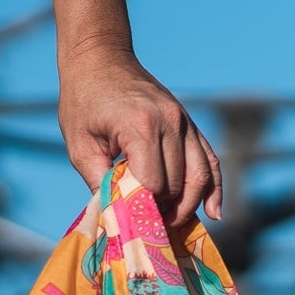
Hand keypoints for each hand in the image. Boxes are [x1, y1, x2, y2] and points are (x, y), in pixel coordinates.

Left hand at [57, 44, 221, 227]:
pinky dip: (214, 187)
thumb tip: (115, 222)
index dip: (143, 211)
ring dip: (189, 206)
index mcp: (140, 127)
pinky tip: (213, 212)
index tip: (131, 228)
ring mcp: (184, 120)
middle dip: (165, 213)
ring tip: (172, 227)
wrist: (100, 60)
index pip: (153, 185)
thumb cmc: (83, 104)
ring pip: (200, 175)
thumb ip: (100, 184)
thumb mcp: (80, 148)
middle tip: (148, 234)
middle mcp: (170, 122)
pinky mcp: (188, 122)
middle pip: (178, 185)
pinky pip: (209, 158)